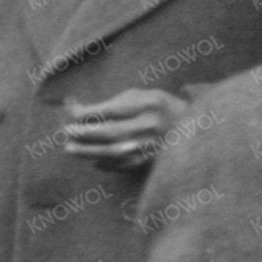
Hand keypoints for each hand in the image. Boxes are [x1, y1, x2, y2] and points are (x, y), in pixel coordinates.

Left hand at [57, 88, 188, 172]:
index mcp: (147, 104)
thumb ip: (111, 103)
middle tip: (65, 132)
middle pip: (110, 132)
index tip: (70, 113)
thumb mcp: (140, 96)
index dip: (85, 113)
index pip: (109, 110)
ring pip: (114, 151)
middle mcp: (151, 125)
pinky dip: (107, 164)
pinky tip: (93, 161)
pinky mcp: (153, 161)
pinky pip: (124, 165)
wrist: (195, 127)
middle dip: (84, 133)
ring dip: (89, 151)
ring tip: (70, 149)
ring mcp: (153, 145)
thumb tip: (75, 108)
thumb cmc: (159, 107)